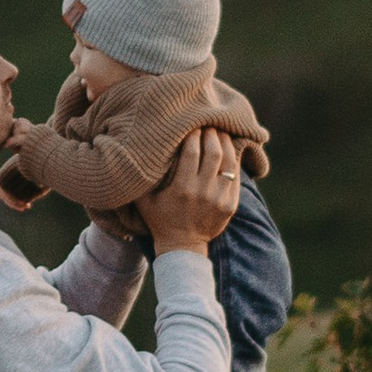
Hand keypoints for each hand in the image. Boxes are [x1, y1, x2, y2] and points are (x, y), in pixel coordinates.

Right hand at [144, 125, 241, 254]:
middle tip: (208, 124)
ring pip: (228, 162)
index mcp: (182, 189)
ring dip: (225, 143)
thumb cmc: (159, 219)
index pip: (192, 153)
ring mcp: (220, 199)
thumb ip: (141, 178)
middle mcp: (203, 192)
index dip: (193, 135)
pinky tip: (229, 150)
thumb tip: (135, 152)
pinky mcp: (231, 204)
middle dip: (211, 135)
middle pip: (213, 153)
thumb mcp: (144, 200)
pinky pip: (236, 176)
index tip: (192, 125)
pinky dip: (233, 159)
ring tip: (220, 133)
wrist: (182, 247)